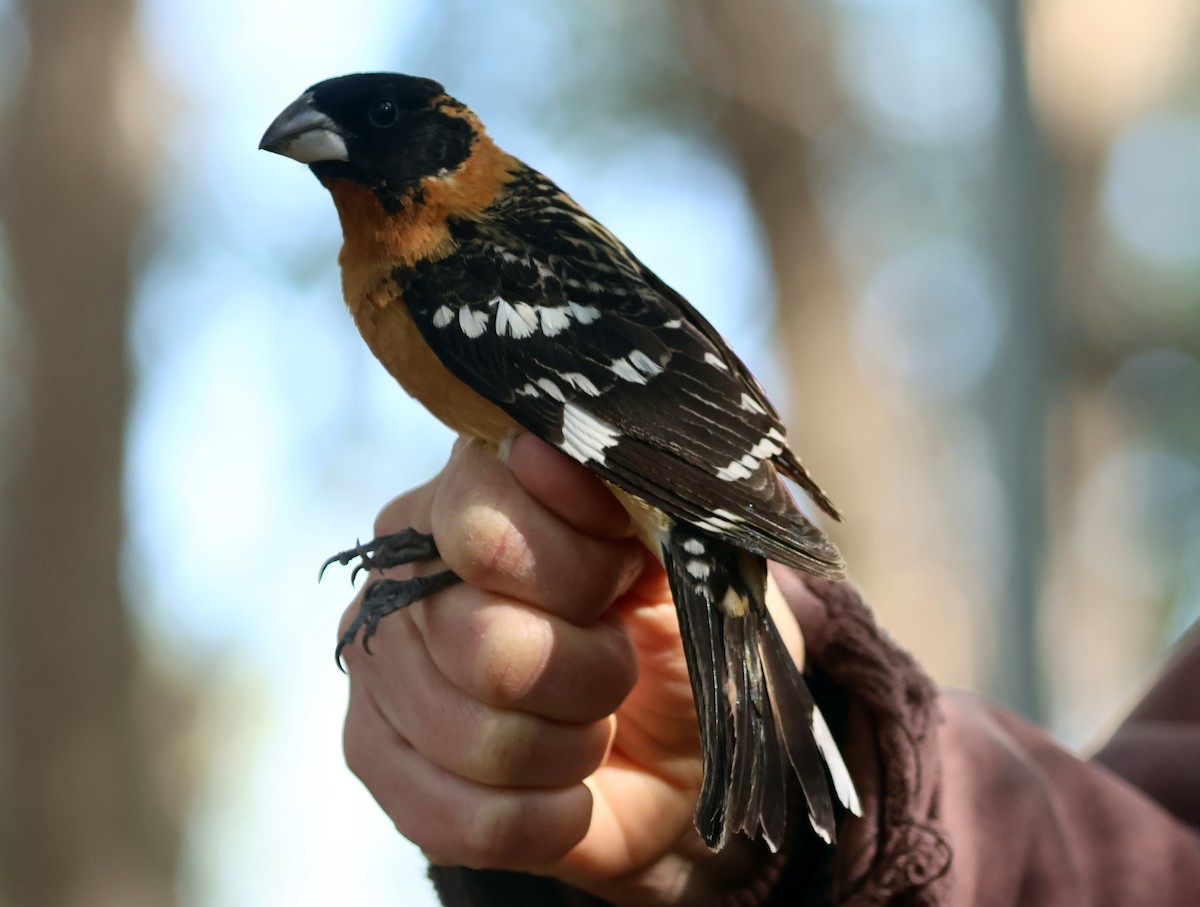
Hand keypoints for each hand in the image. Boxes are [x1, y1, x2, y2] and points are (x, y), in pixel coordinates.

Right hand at [338, 434, 782, 904]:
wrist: (675, 748)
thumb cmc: (671, 630)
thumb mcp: (674, 551)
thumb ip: (613, 492)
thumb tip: (539, 450)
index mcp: (470, 492)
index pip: (485, 528)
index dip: (581, 570)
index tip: (626, 577)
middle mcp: (403, 570)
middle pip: (485, 645)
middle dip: (589, 671)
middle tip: (616, 662)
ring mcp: (379, 668)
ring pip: (482, 740)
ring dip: (574, 745)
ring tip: (591, 722)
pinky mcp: (376, 759)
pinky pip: (470, 820)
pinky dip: (550, 815)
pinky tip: (566, 787)